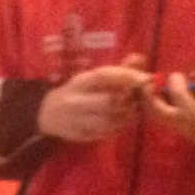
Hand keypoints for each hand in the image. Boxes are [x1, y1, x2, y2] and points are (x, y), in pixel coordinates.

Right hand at [38, 59, 152, 142]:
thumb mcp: (92, 78)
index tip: (146, 79)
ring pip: (108, 120)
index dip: (127, 76)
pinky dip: (117, 127)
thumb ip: (117, 70)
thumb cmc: (78, 92)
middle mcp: (74, 101)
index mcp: (79, 82)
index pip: (104, 76)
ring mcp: (75, 120)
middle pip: (107, 102)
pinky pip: (104, 133)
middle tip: (135, 100)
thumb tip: (139, 58)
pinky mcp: (78, 135)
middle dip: (127, 101)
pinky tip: (117, 121)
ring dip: (124, 116)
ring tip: (128, 111)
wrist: (48, 114)